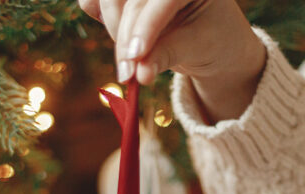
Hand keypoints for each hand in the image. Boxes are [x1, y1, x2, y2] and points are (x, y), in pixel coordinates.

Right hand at [77, 0, 266, 121]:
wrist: (209, 39)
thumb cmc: (211, 41)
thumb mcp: (196, 48)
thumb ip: (167, 56)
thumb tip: (140, 74)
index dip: (146, 27)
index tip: (136, 58)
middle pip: (132, 0)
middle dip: (127, 38)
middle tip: (128, 74)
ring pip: (108, 0)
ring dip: (114, 31)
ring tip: (131, 60)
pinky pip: (93, 1)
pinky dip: (99, 16)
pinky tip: (119, 36)